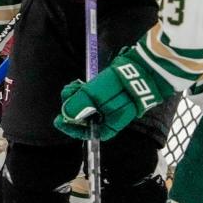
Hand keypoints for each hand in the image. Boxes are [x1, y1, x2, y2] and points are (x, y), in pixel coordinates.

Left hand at [53, 50, 173, 140]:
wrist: (143, 69)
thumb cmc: (120, 86)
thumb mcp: (95, 95)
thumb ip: (78, 106)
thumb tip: (65, 115)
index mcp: (109, 126)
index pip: (86, 133)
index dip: (71, 128)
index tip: (59, 120)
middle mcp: (108, 119)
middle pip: (83, 118)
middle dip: (72, 107)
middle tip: (67, 92)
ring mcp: (109, 106)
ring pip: (85, 106)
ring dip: (76, 96)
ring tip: (74, 85)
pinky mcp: (109, 94)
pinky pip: (91, 97)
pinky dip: (83, 91)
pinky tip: (79, 83)